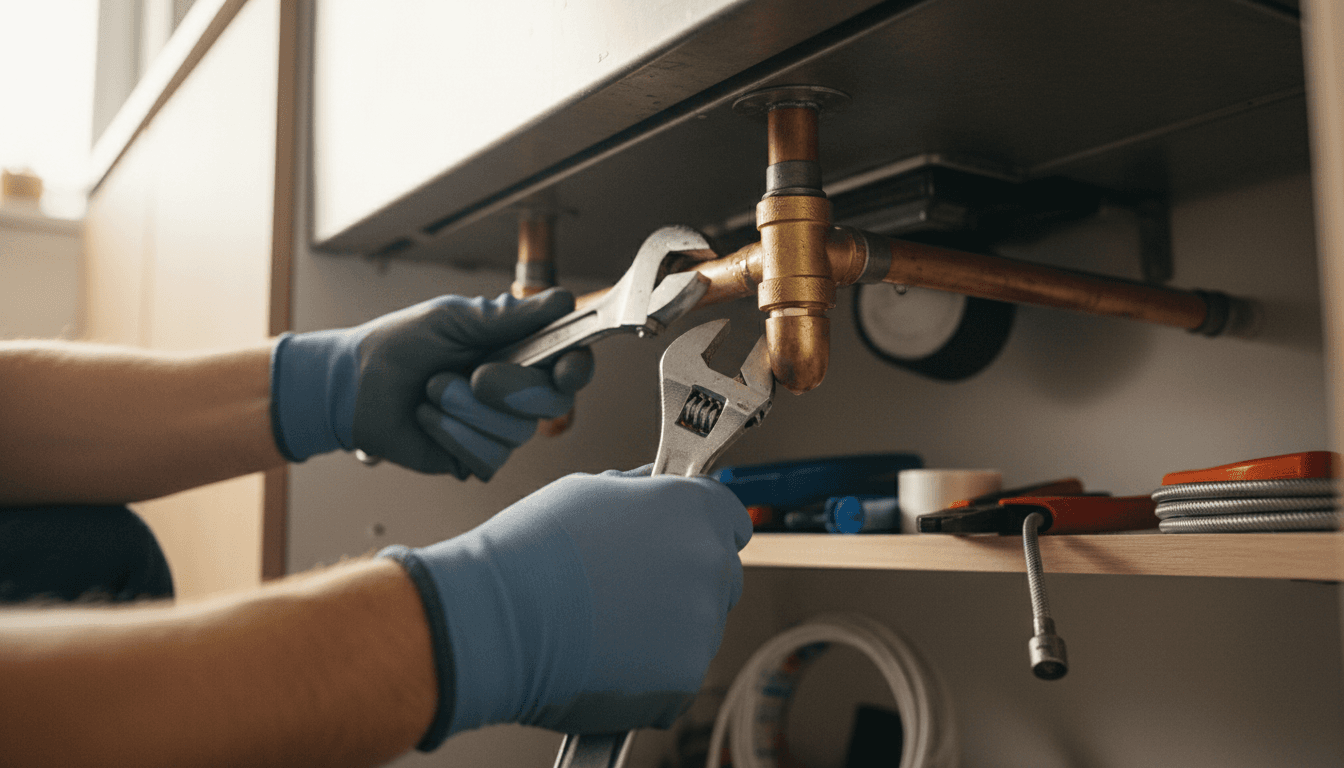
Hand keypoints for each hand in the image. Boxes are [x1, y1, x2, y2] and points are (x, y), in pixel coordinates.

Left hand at [269, 290, 593, 478]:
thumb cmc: (402, 343)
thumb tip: (563, 301)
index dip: (577, 369)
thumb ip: (509, 317)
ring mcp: (497, 429)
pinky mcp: (474, 459)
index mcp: (519, 353)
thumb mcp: (454, 318)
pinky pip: (487, 457)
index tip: (564, 370)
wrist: (355, 386)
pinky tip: (426, 418)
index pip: (571, 365)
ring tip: (432, 391)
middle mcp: (516, 394)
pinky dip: (451, 433)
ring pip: (517, 433)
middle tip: (474, 375)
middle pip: (553, 403)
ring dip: (466, 410)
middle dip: (513, 389)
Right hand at [381, 468, 751, 747]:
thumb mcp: (590, 490)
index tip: (678, 543)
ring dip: (665, 631)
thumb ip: (640, 493)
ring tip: (606, 626)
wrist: (499, 618)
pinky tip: (606, 658)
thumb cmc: (533, 551)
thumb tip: (654, 490)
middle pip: (719, 576)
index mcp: (694, 509)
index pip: (730, 520)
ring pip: (697, 629)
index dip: (701, 531)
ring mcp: (702, 622)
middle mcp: (709, 561)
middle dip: (684, 582)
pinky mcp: (685, 676)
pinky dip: (650, 675)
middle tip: (629, 590)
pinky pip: (678, 675)